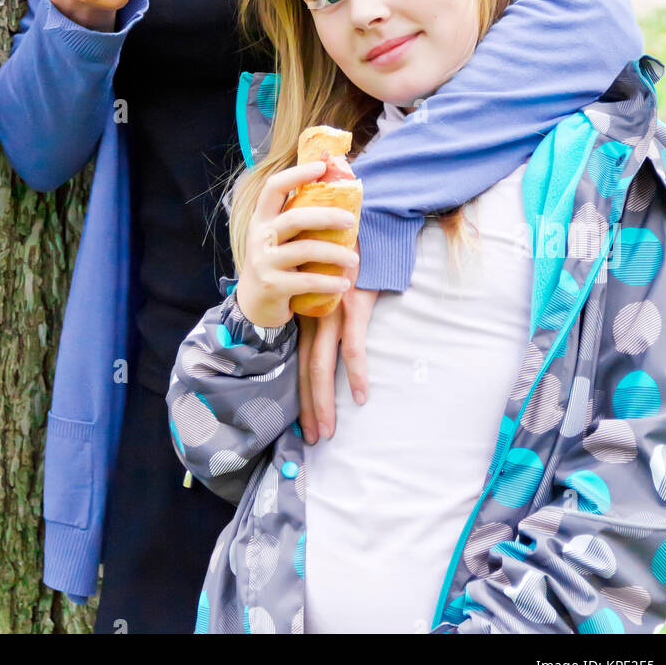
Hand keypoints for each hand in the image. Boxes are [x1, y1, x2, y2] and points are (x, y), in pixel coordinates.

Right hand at [235, 160, 360, 329]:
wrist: (254, 305)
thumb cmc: (276, 264)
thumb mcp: (278, 239)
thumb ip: (297, 220)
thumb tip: (339, 197)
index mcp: (262, 219)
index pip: (274, 187)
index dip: (297, 174)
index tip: (322, 166)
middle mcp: (260, 236)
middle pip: (295, 217)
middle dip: (327, 216)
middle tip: (351, 221)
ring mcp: (263, 261)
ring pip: (305, 250)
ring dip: (336, 254)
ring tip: (354, 260)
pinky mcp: (272, 285)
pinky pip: (307, 280)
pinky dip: (329, 282)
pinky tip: (343, 283)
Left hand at [297, 244, 377, 442]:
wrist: (366, 225)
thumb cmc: (350, 254)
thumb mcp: (331, 283)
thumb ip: (326, 308)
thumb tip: (331, 337)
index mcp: (308, 314)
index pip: (299, 362)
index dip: (300, 394)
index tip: (302, 424)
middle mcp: (314, 316)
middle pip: (307, 370)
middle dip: (308, 407)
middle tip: (312, 439)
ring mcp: (332, 313)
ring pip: (323, 366)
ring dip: (324, 401)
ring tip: (327, 430)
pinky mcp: (352, 306)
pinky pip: (353, 347)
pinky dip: (356, 373)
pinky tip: (361, 397)